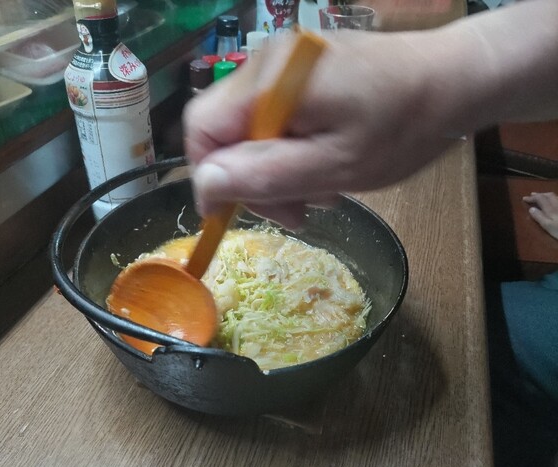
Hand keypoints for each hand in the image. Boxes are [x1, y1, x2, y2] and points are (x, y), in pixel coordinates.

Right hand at [185, 30, 455, 227]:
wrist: (454, 80)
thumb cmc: (400, 127)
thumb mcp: (334, 165)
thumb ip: (265, 175)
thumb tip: (204, 184)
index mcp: (269, 81)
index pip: (201, 128)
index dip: (207, 176)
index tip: (230, 215)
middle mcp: (267, 63)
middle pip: (224, 130)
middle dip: (250, 179)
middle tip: (294, 214)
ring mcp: (284, 64)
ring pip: (250, 128)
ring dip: (275, 169)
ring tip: (319, 193)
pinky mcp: (302, 71)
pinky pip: (275, 117)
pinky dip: (290, 149)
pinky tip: (324, 167)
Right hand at [523, 192, 557, 240]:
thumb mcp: (548, 226)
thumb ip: (539, 217)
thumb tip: (531, 209)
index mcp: (551, 209)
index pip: (540, 198)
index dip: (532, 198)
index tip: (524, 199)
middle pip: (549, 195)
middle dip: (540, 194)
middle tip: (532, 195)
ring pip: (556, 197)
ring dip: (547, 195)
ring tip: (542, 197)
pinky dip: (554, 200)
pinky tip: (554, 203)